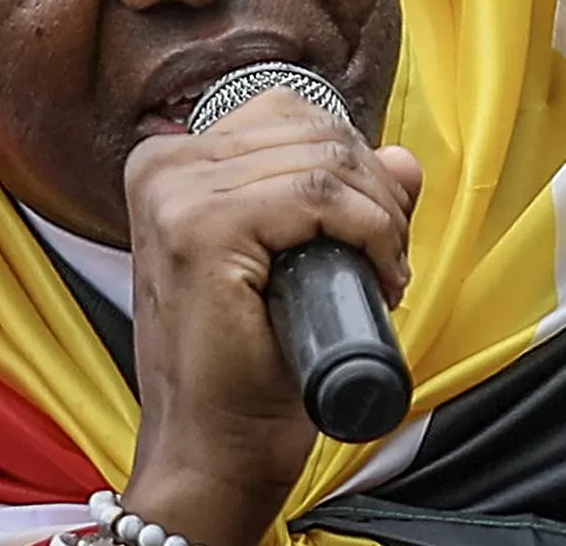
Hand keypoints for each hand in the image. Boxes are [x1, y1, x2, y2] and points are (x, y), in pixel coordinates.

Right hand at [115, 88, 421, 545]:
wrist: (214, 451)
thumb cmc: (250, 366)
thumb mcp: (299, 260)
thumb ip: (346, 199)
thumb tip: (402, 159)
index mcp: (171, 163)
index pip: (289, 115)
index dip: (351, 165)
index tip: (373, 229)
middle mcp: (163, 166)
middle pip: (314, 130)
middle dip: (375, 192)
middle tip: (386, 260)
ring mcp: (177, 196)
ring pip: (324, 159)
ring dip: (379, 217)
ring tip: (383, 274)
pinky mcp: (205, 230)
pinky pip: (320, 196)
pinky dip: (371, 232)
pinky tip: (378, 277)